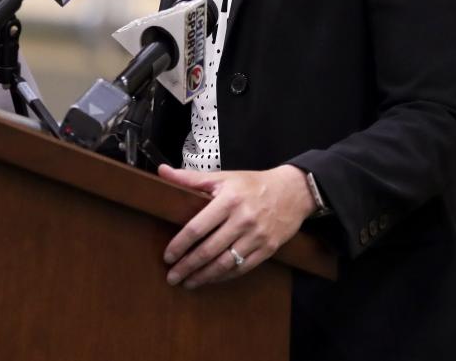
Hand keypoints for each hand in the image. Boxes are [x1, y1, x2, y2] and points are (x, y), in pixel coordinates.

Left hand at [158, 163, 314, 288]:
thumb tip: (162, 171)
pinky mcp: (267, 250)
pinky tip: (210, 279)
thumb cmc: (253, 184)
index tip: (168, 256)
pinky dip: (223, 276)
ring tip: (187, 283)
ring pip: (224, 264)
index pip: (197, 228)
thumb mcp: (223, 177)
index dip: (180, 245)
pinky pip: (241, 268)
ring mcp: (256, 237)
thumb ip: (191, 178)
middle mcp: (243, 220)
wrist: (292, 192)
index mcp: (228, 200)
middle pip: (208, 250)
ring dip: (203, 277)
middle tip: (172, 276)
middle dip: (187, 266)